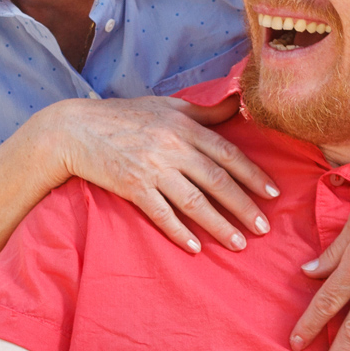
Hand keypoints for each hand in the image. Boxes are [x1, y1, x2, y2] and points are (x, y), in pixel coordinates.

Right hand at [38, 95, 277, 253]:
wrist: (76, 129)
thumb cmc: (124, 116)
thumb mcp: (166, 106)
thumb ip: (203, 112)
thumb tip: (238, 103)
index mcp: (184, 126)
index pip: (227, 153)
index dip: (253, 175)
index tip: (272, 194)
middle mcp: (172, 147)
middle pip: (217, 181)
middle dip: (244, 206)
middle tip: (263, 228)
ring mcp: (152, 169)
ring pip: (194, 202)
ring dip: (219, 225)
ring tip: (239, 243)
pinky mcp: (132, 187)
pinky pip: (161, 214)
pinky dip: (179, 232)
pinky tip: (195, 247)